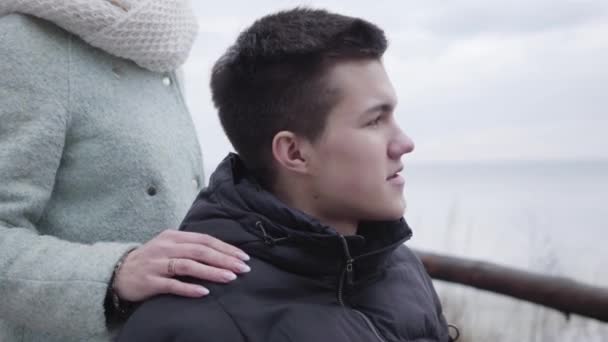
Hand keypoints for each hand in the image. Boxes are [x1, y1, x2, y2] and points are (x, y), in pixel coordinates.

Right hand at [113, 229, 250, 301]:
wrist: (118, 272)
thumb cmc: (151, 259)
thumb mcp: (169, 246)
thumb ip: (191, 246)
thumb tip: (222, 252)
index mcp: (174, 236)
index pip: (205, 240)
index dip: (225, 248)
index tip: (243, 257)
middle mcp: (166, 247)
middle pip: (200, 251)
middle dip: (224, 259)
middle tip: (243, 268)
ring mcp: (157, 264)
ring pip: (189, 266)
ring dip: (211, 272)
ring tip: (230, 277)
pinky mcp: (150, 281)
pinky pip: (172, 285)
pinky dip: (189, 288)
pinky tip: (204, 292)